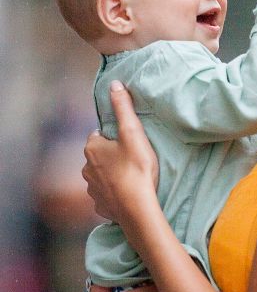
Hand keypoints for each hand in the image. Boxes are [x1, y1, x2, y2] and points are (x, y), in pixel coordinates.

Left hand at [82, 82, 158, 227]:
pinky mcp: (100, 205)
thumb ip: (123, 107)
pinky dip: (114, 193)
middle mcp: (85, 168)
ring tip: (132, 177)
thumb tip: (114, 83)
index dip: (115, 136)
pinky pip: (106, 195)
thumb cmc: (136, 168)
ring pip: (101, 176)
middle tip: (133, 159)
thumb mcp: (133, 132)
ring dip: (112, 175)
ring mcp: (92, 188)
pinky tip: (127, 194)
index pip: (100, 135)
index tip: (129, 142)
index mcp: (92, 147)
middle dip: (112, 156)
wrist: (137, 208)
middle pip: (99, 156)